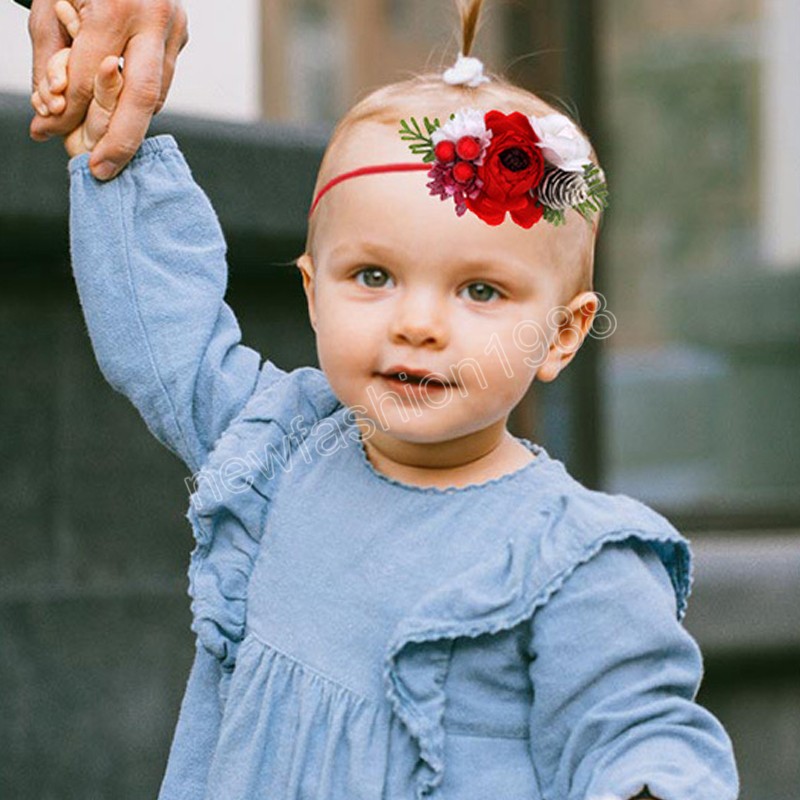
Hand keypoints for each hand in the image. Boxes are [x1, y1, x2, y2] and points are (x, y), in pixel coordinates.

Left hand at [27, 0, 186, 179]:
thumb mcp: (49, 5)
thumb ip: (49, 60)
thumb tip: (48, 118)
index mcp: (117, 4)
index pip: (90, 75)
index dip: (68, 110)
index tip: (47, 134)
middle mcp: (155, 17)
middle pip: (141, 97)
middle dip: (120, 140)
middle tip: (102, 171)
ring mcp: (175, 28)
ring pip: (156, 94)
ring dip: (130, 121)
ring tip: (106, 146)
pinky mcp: (182, 36)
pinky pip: (161, 81)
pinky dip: (139, 99)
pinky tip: (120, 109)